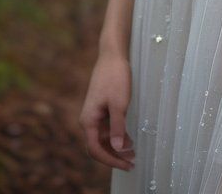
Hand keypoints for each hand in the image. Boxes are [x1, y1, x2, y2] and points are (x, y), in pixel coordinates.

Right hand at [78, 50, 135, 170]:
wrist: (112, 55)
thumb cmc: (115, 77)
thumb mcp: (119, 103)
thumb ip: (117, 127)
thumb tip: (117, 149)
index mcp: (88, 120)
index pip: (96, 150)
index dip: (111, 160)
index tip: (126, 165)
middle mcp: (88, 120)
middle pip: (99, 146)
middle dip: (115, 156)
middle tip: (132, 162)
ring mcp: (95, 114)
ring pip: (104, 138)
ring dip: (117, 147)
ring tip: (133, 153)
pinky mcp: (102, 109)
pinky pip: (107, 128)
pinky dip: (117, 135)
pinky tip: (129, 139)